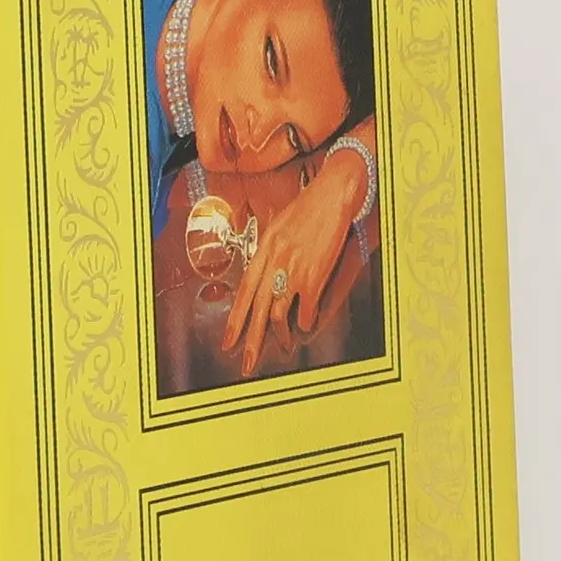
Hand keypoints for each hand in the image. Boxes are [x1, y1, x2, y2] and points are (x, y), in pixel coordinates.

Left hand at [221, 152, 365, 378]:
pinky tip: (306, 326)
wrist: (331, 196)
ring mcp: (292, 270)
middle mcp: (273, 263)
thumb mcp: (277, 226)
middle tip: (246, 365)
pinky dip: (305, 323)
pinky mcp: (313, 276)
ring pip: (277, 314)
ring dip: (280, 336)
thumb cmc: (307, 208)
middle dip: (250, 342)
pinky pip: (305, 310)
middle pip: (256, 310)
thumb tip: (261, 271)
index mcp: (262, 251)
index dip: (235, 320)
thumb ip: (267, 250)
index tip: (228, 342)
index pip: (243, 292)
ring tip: (282, 347)